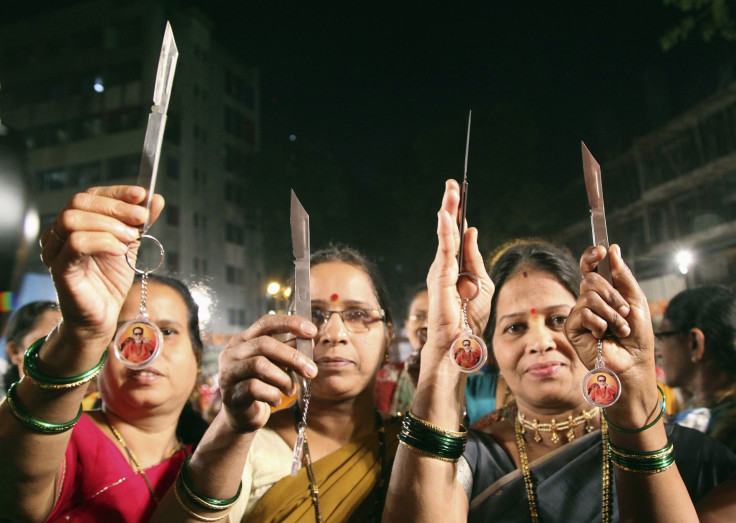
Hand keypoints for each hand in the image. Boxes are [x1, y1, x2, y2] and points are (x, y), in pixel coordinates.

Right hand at [39, 186, 162, 344]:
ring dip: (109, 224)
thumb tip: (157, 199)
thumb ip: (140, 222)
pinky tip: (120, 250)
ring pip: (73, 219)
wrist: (102, 316)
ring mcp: (55, 250)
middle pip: (80, 202)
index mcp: (76, 223)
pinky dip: (103, 241)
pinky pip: (76, 243)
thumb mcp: (131, 245)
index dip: (117, 192)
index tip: (142, 195)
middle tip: (141, 217)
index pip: (91, 195)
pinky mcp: (60, 268)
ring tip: (132, 237)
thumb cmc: (110, 281)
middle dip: (116, 206)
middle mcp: (60, 233)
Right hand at [218, 315, 318, 432]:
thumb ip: (288, 351)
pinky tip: (276, 400)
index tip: (312, 331)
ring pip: (260, 365)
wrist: (242, 416)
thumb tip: (309, 342)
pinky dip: (273, 394)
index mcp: (244, 340)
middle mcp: (233, 352)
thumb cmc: (261, 385)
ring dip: (283, 379)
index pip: (266, 323)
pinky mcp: (230, 394)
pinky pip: (255, 388)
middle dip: (292, 356)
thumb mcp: (276, 365)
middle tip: (312, 371)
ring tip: (291, 390)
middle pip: (265, 344)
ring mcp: (228, 372)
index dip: (290, 323)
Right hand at [424, 180, 492, 365]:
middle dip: (451, 205)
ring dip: (448, 212)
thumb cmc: (469, 318)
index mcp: (456, 266)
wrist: (460, 342)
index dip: (458, 214)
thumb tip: (471, 231)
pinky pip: (444, 250)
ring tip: (451, 191)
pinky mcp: (440, 278)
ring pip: (445, 235)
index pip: (456, 235)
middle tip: (452, 183)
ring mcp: (440, 271)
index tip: (459, 192)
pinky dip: (445, 232)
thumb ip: (474, 258)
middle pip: (448, 230)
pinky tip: (446, 216)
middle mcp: (444, 265)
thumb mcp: (481, 283)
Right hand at [565, 244, 654, 382]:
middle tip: (623, 312)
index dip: (592, 256)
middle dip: (612, 295)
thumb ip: (622, 274)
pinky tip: (603, 336)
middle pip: (590, 280)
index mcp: (602, 293)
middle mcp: (588, 301)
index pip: (590, 268)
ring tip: (618, 329)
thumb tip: (612, 249)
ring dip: (610, 313)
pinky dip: (599, 324)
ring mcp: (579, 314)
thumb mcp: (635, 300)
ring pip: (589, 296)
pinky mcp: (572, 328)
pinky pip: (583, 313)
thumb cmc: (637, 336)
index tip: (601, 251)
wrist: (634, 362)